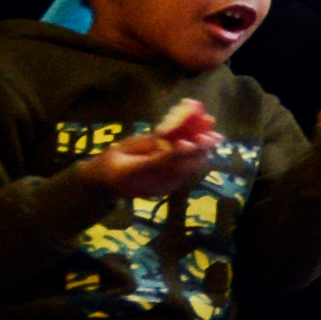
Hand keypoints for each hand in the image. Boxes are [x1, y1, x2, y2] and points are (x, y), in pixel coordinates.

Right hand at [75, 99, 220, 198]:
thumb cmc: (111, 161)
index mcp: (134, 173)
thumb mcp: (122, 147)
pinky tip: (204, 142)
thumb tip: (170, 132)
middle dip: (199, 150)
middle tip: (214, 135)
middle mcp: (153, 184)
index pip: (159, 163)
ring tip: (214, 135)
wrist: (106, 186)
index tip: (189, 141)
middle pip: (180, 168)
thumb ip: (146, 143)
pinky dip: (196, 156)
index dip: (176, 153)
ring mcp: (163, 188)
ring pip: (187, 170)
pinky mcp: (170, 187)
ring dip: (202, 152)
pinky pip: (186, 171)